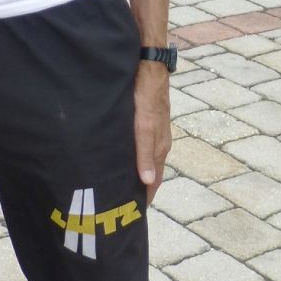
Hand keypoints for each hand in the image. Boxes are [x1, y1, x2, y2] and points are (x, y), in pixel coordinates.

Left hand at [133, 62, 172, 201]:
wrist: (149, 66)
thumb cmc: (147, 96)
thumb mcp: (145, 126)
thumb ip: (145, 152)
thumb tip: (148, 181)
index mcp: (160, 146)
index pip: (154, 181)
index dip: (146, 197)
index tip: (134, 215)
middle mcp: (160, 141)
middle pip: (150, 172)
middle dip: (140, 188)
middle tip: (122, 203)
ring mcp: (155, 130)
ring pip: (146, 158)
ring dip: (137, 172)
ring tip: (121, 184)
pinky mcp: (147, 120)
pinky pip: (142, 145)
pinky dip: (135, 156)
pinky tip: (123, 156)